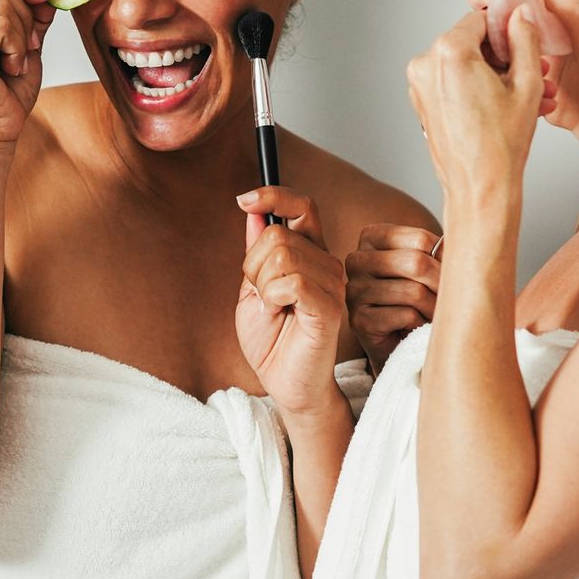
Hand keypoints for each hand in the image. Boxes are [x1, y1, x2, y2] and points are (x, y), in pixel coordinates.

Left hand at [235, 186, 347, 419]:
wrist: (285, 383)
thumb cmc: (272, 341)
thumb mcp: (253, 288)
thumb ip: (257, 251)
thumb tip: (254, 210)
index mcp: (311, 254)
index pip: (303, 207)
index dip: (275, 195)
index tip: (246, 199)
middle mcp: (327, 263)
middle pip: (277, 235)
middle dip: (253, 265)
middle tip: (261, 296)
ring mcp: (332, 283)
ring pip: (281, 257)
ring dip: (262, 286)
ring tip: (273, 310)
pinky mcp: (329, 306)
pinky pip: (291, 281)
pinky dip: (272, 297)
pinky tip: (279, 314)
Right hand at [344, 224, 441, 372]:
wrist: (395, 340)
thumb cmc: (413, 297)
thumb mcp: (426, 266)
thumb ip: (438, 251)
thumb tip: (460, 246)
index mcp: (372, 237)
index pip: (420, 238)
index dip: (443, 259)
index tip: (451, 273)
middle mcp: (357, 260)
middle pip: (416, 262)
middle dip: (441, 284)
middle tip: (451, 298)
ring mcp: (355, 291)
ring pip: (414, 292)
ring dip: (432, 308)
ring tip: (433, 314)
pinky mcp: (359, 320)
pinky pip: (406, 316)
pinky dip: (419, 324)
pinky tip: (414, 327)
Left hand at [406, 5, 546, 207]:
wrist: (479, 189)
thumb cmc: (501, 145)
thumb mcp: (526, 83)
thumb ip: (525, 39)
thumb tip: (521, 14)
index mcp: (448, 51)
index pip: (482, 19)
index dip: (509, 31)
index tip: (527, 43)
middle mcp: (426, 64)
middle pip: (473, 42)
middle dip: (507, 57)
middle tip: (537, 73)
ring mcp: (420, 85)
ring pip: (466, 65)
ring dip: (499, 76)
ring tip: (532, 96)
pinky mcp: (422, 103)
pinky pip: (455, 84)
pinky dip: (480, 89)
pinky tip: (509, 106)